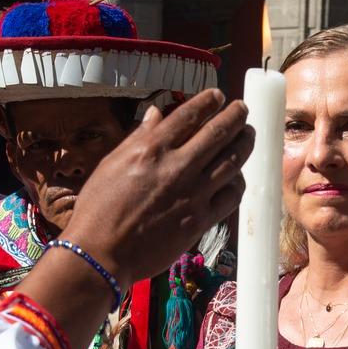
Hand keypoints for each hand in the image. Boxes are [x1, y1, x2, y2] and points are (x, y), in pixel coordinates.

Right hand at [62, 90, 250, 286]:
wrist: (101, 253)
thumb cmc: (98, 209)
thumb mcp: (111, 164)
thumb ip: (138, 137)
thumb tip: (155, 114)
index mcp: (151, 149)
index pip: (189, 115)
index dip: (208, 101)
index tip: (218, 95)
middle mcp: (176, 166)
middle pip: (218, 133)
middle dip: (236, 116)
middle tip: (243, 109)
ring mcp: (192, 194)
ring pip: (232, 161)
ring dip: (245, 143)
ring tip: (249, 135)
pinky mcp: (200, 220)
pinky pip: (231, 196)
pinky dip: (238, 182)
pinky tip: (238, 177)